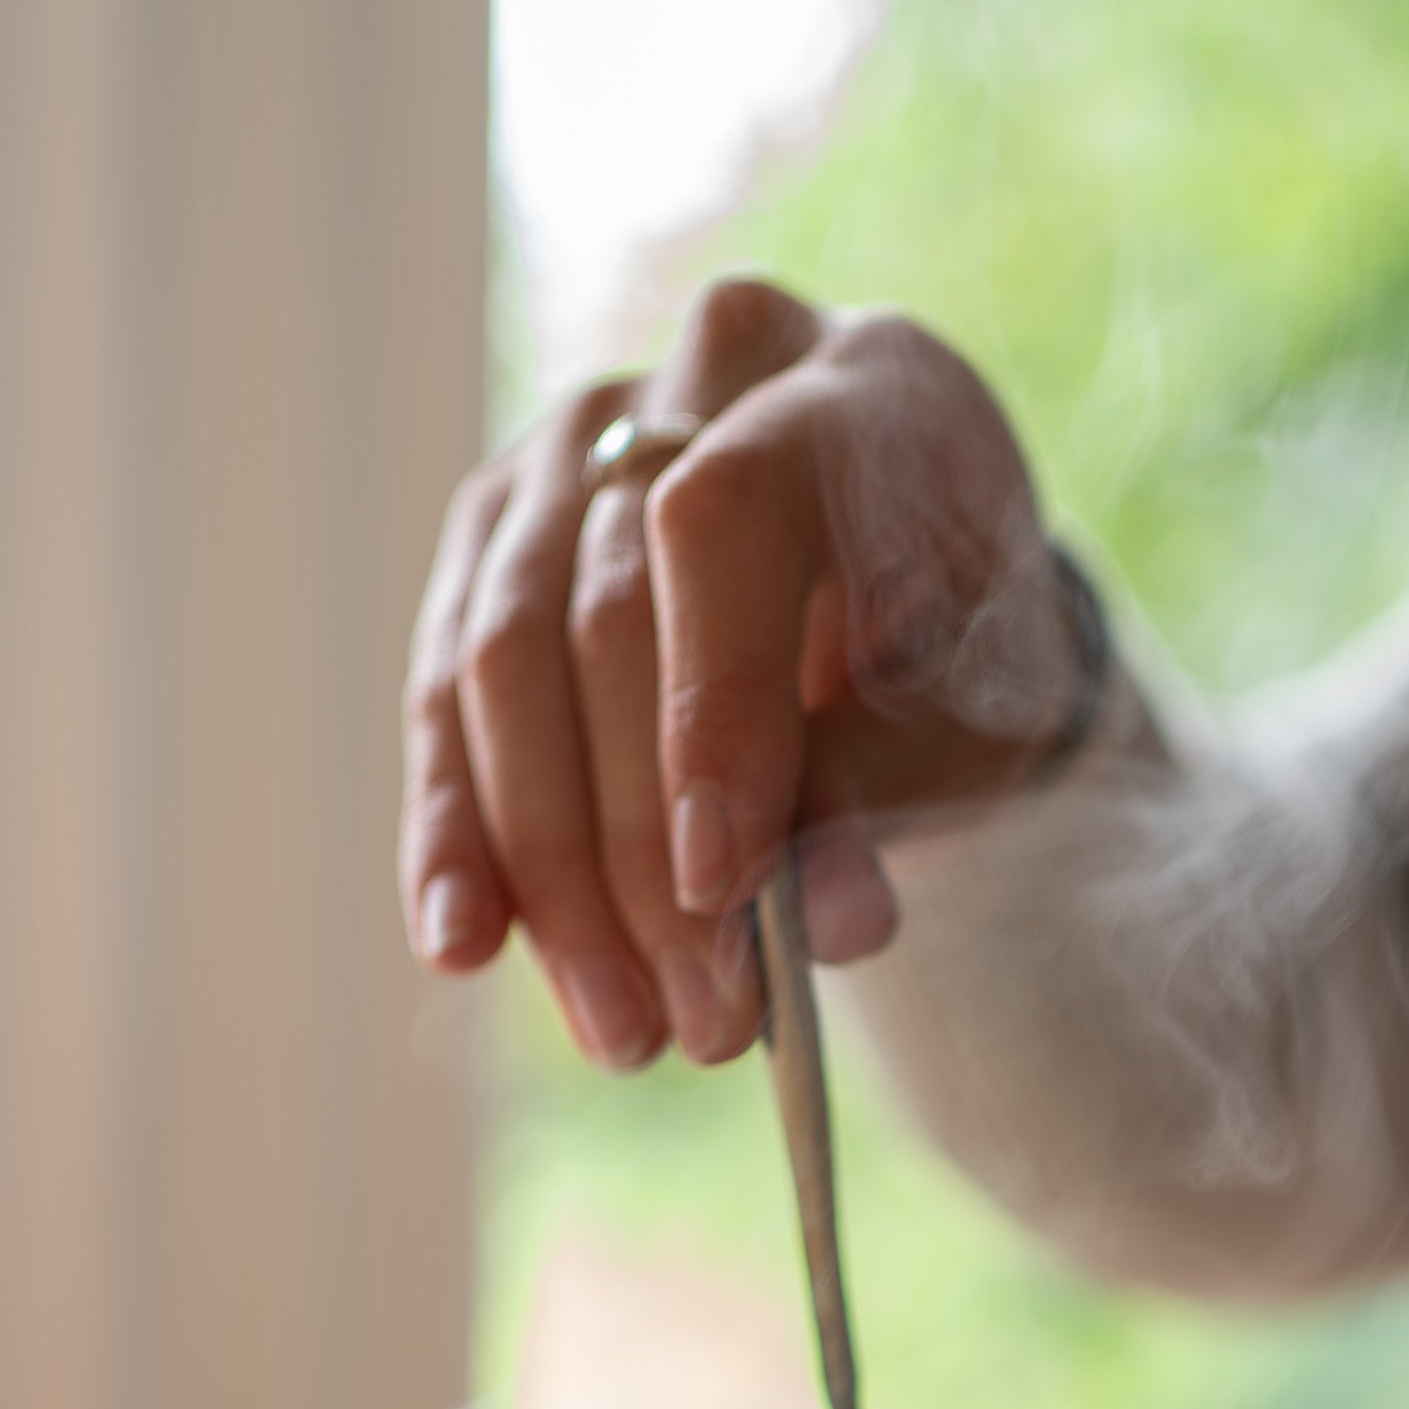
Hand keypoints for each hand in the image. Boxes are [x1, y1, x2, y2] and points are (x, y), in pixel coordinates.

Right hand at [400, 278, 1086, 1066]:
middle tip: (693, 1020)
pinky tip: (464, 946)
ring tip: (621, 1029)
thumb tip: (824, 924)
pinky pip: (442, 692)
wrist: (915, 581)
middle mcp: (690, 379)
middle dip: (637, 849)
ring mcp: (571, 448)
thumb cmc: (954, 638)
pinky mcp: (493, 534)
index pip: (722, 520)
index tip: (721, 887)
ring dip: (550, 872)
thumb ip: (884, 790)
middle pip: (600, 617)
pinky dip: (457, 833)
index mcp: (850, 382)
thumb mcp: (966, 708)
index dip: (707, 706)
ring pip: (502, 664)